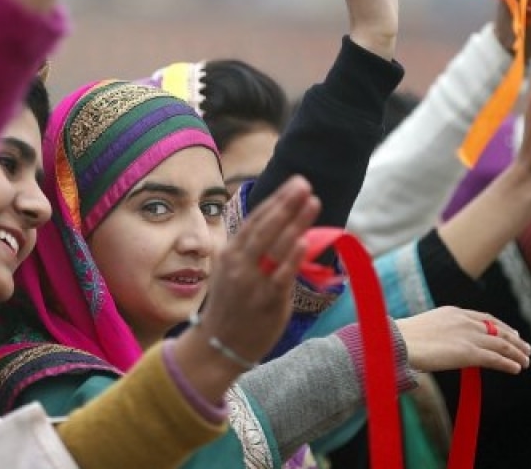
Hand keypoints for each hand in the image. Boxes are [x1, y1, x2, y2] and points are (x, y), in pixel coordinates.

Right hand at [194, 176, 319, 362]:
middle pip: (266, 226)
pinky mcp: (266, 300)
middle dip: (287, 203)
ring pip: (275, 245)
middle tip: (304, 184)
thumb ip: (251, 252)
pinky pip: (281, 274)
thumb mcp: (232, 272)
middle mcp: (238, 263)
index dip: (276, 200)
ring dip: (296, 221)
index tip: (294, 185)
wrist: (218, 346)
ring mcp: (252, 281)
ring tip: (312, 202)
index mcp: (230, 252)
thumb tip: (280, 229)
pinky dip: (292, 256)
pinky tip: (305, 240)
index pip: (256, 220)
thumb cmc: (232, 306)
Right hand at [396, 307, 530, 373]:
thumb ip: (438, 334)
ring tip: (526, 361)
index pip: (484, 318)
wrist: (399, 342)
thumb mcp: (425, 329)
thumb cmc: (403, 339)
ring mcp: (468, 336)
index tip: (511, 332)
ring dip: (516, 353)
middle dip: (514, 339)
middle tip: (526, 347)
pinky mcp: (469, 353)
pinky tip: (517, 368)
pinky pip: (496, 359)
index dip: (501, 326)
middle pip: (498, 330)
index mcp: (453, 312)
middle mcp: (465, 321)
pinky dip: (509, 363)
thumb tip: (437, 344)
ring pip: (502, 344)